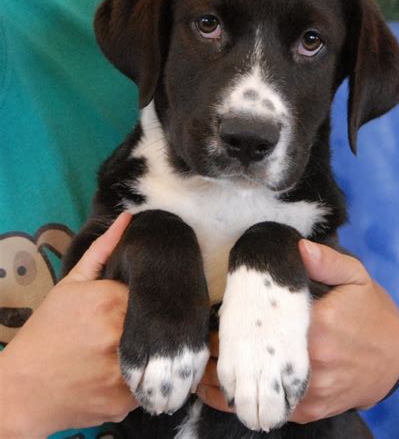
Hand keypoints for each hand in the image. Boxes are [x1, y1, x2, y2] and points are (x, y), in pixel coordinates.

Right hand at [0, 213, 137, 438]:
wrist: (20, 390)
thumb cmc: (47, 331)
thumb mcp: (71, 285)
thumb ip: (102, 250)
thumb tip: (128, 217)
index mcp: (111, 302)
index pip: (152, 293)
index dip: (148, 298)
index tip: (141, 302)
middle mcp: (121, 337)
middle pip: (156, 324)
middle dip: (149, 324)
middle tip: (133, 327)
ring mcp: (124, 373)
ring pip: (155, 355)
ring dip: (147, 352)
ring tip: (126, 351)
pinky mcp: (124, 403)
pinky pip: (146, 385)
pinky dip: (137, 379)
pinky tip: (116, 374)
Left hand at [197, 241, 398, 422]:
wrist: (395, 358)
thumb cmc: (372, 311)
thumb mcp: (355, 276)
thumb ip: (325, 260)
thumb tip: (298, 247)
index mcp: (318, 326)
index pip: (263, 328)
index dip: (232, 325)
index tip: (213, 317)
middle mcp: (313, 363)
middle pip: (255, 362)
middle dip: (223, 355)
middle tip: (201, 342)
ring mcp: (313, 392)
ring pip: (259, 392)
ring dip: (227, 384)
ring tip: (200, 371)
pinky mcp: (313, 410)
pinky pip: (272, 410)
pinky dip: (246, 404)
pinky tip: (222, 394)